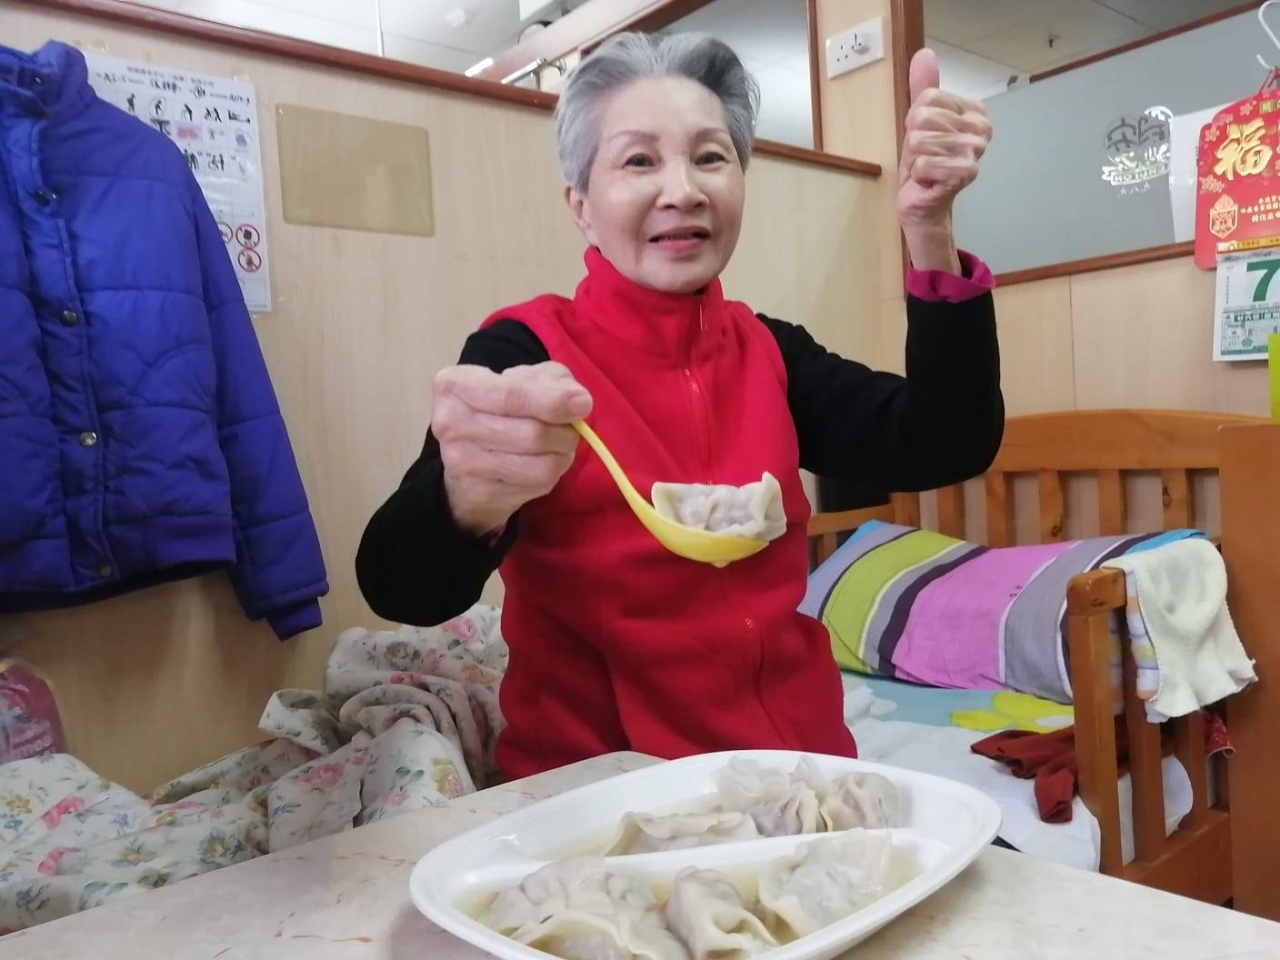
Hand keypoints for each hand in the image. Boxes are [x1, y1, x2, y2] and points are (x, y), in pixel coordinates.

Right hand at [433, 362, 592, 536]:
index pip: (511, 395)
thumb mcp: (526, 380)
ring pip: (538, 466)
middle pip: (530, 434)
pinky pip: (535, 487)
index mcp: (455, 384)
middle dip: (565, 434)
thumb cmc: (502, 409)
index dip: (553, 402)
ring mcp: (459, 462)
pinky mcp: (477, 493)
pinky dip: (551, 476)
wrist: (470, 461)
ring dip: (562, 457)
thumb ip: (553, 382)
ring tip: (558, 448)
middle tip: (570, 431)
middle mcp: (449, 422)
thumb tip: (579, 401)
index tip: (583, 404)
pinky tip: (541, 465)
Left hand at [896, 49, 991, 268]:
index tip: (925, 139)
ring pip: (920, 140)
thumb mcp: (919, 121)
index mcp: (974, 112)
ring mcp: (975, 150)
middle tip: (924, 157)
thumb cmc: (924, 163)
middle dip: (914, 141)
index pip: (928, 99)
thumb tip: (924, 54)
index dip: (916, 121)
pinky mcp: (966, 172)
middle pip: (923, 118)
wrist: (922, 202)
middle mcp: (981, 128)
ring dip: (915, 158)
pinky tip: (929, 181)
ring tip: (926, 169)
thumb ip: (923, 88)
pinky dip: (919, 174)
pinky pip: (924, 162)